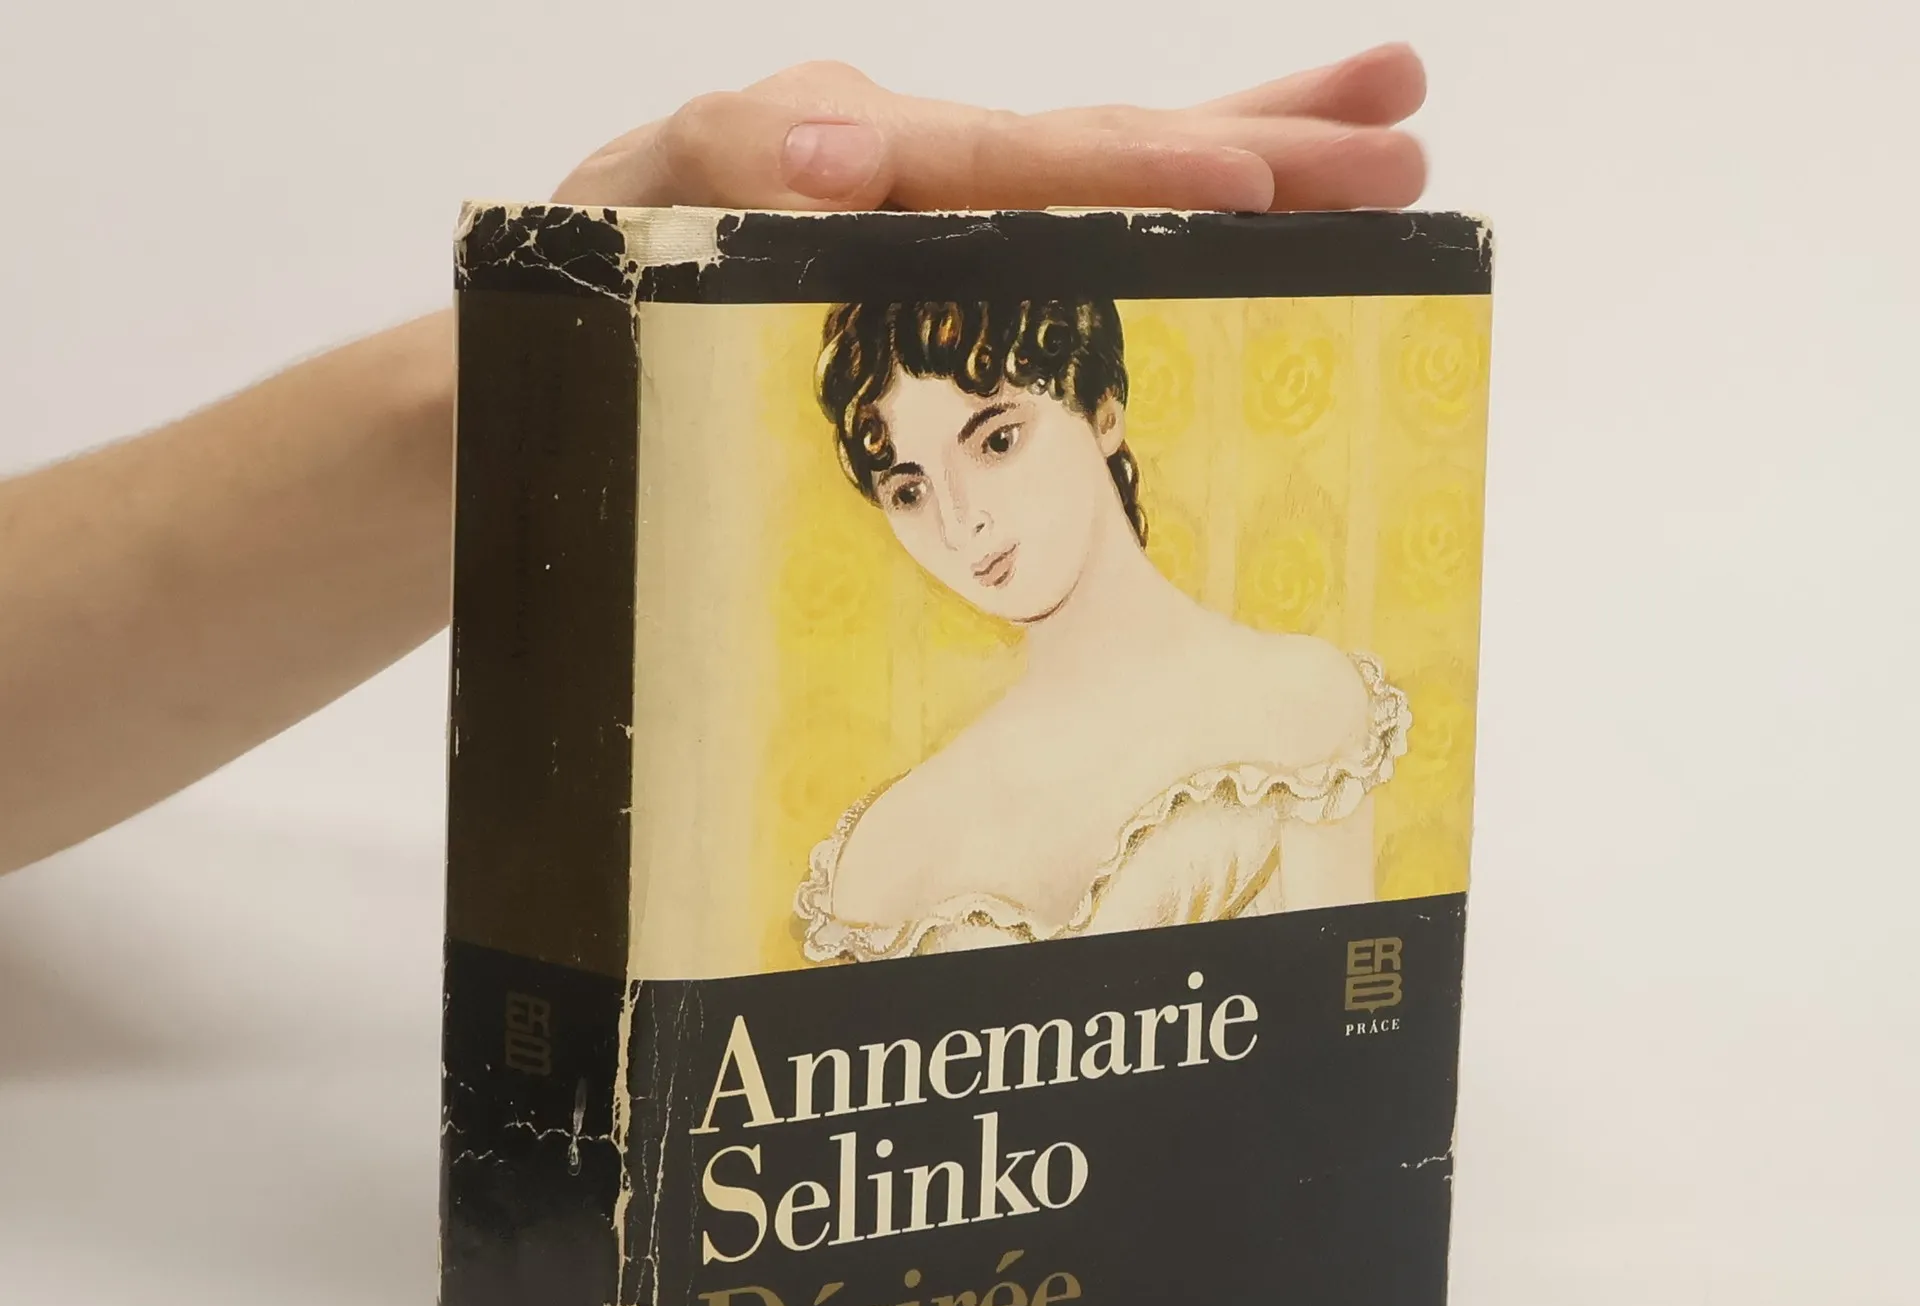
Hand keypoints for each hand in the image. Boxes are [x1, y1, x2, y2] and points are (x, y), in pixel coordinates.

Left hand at [554, 48, 1426, 216]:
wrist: (555, 348)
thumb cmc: (597, 285)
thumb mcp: (631, 211)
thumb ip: (724, 165)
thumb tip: (848, 156)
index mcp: (867, 160)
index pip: (1022, 160)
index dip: (1135, 175)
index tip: (1243, 181)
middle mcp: (930, 181)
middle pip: (1111, 153)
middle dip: (1262, 144)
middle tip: (1400, 134)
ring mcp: (950, 229)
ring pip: (1120, 187)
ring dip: (1260, 159)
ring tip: (1394, 139)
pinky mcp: (948, 280)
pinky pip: (1075, 251)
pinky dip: (1169, 235)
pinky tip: (1260, 229)